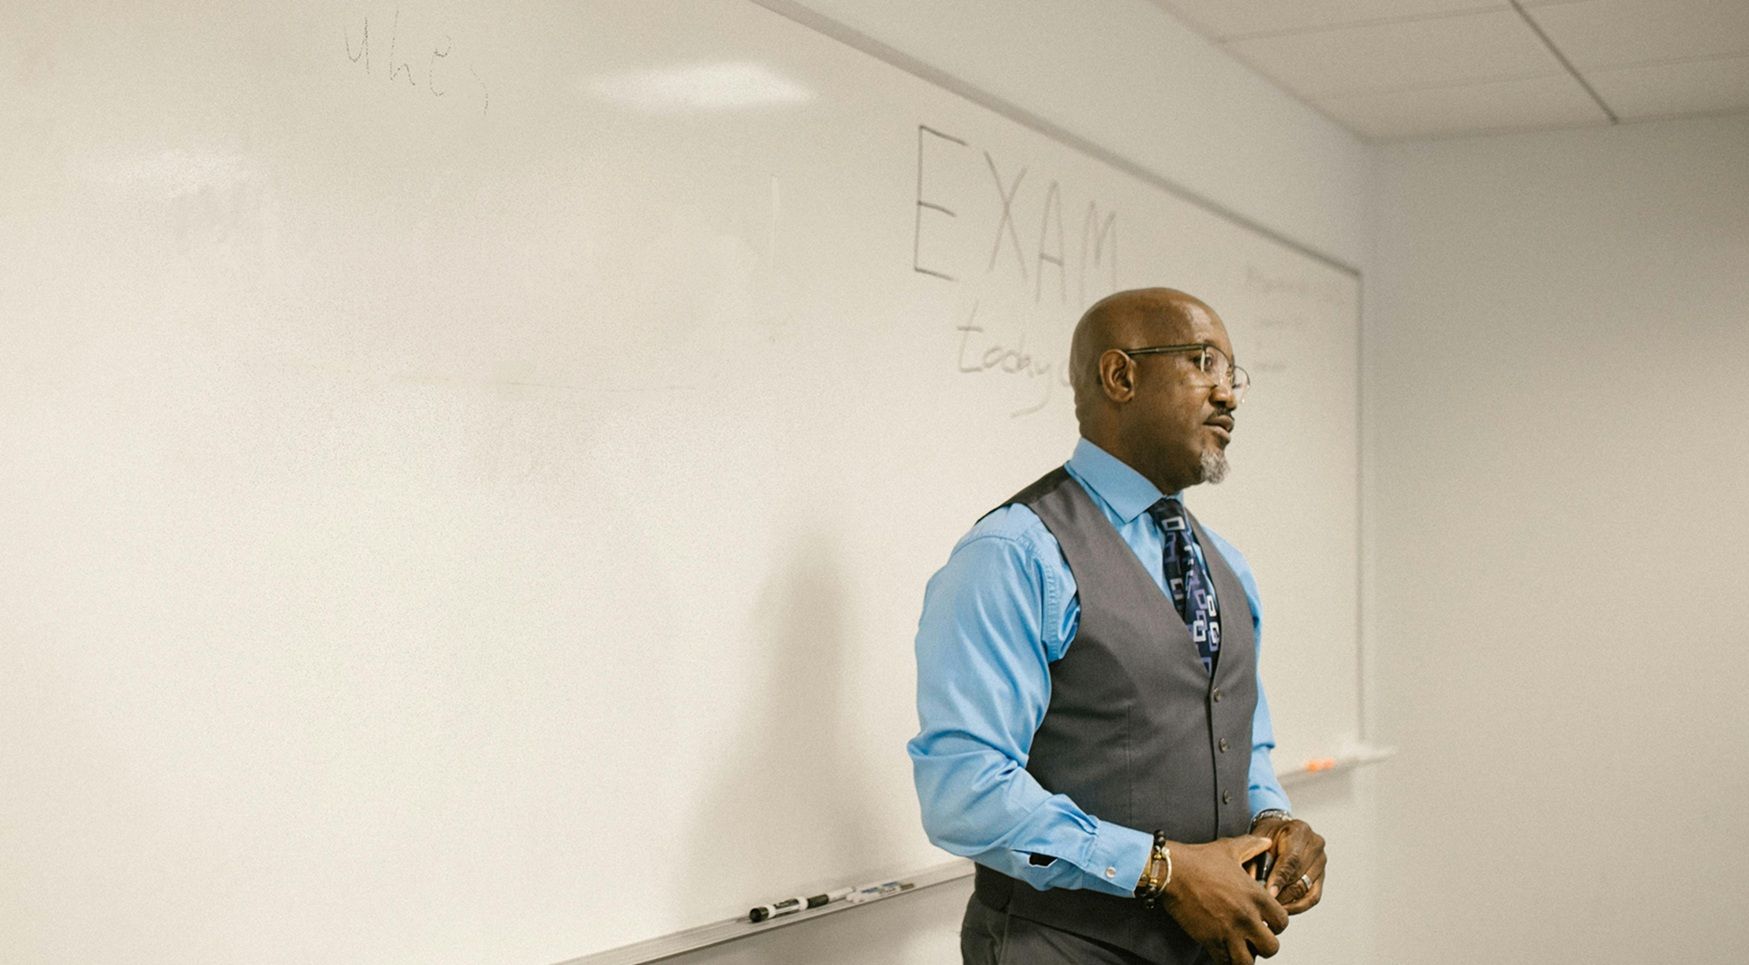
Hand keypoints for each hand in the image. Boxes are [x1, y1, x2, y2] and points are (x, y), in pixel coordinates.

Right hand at [1159, 835, 1287, 964]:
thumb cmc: (1198, 860)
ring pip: (1248, 961)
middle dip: (1264, 945)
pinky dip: (1225, 960)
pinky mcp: (1210, 940)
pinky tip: (1221, 950)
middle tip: (1253, 939)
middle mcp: (1247, 917)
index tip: (1266, 922)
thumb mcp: (1230, 848)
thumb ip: (1252, 846)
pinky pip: (1225, 962)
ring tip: (1238, 948)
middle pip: (1271, 947)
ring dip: (1245, 957)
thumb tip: (1266, 842)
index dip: (1276, 924)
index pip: (1283, 923)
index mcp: (1256, 896)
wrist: (1172, 871)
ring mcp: (1229, 931)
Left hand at [1250, 816, 1326, 913]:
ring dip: (1287, 901)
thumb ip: (1256, 859)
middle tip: (1264, 904)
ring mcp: (1321, 861)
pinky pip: (1313, 897)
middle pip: (1300, 876)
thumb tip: (1253, 885)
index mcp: (1300, 830)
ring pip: (1306, 889)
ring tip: (1271, 908)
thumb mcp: (1258, 841)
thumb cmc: (1267, 835)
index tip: (1269, 893)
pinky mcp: (1322, 876)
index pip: (1292, 859)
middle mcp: (1316, 845)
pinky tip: (1283, 910)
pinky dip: (1298, 906)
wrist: (1279, 831)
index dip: (1280, 878)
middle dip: (1281, 893)